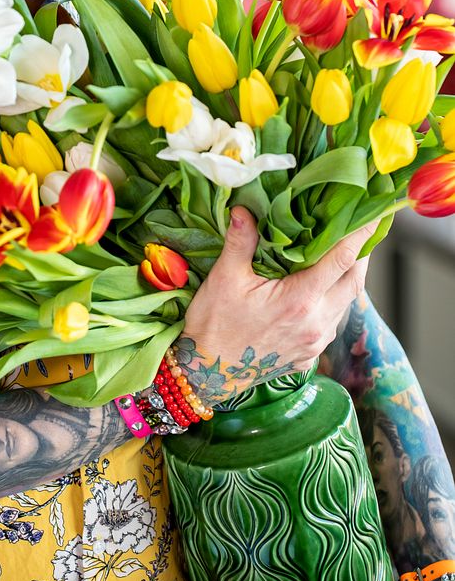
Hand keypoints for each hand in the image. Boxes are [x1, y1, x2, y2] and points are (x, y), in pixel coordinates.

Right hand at [179, 207, 377, 398]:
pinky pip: (332, 322)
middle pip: (354, 282)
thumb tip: (244, 208)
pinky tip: (322, 288)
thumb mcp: (224, 277)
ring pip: (345, 304)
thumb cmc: (214, 323)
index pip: (341, 260)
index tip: (373, 216)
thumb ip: (241, 241)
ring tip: (345, 254)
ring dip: (349, 278)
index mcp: (299, 300)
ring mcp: (314, 342)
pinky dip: (335, 300)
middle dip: (363, 254)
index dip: (360, 235)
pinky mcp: (308, 355)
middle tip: (364, 229)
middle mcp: (315, 323)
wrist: (207, 372)